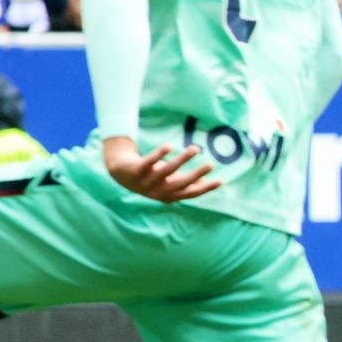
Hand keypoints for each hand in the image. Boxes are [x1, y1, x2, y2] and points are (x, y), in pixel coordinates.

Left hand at [103, 137, 220, 202]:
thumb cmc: (150, 177)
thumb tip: (205, 182)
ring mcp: (147, 181)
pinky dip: (159, 155)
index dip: (205, 189)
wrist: (120, 173)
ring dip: (182, 160)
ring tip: (195, 148)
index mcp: (169, 195)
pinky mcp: (136, 170)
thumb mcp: (168, 182)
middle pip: (180, 184)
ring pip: (167, 171)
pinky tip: (170, 145)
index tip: (220, 181)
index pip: (190, 193)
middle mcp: (158, 191)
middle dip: (196, 175)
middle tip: (211, 164)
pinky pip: (148, 162)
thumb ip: (184, 183)